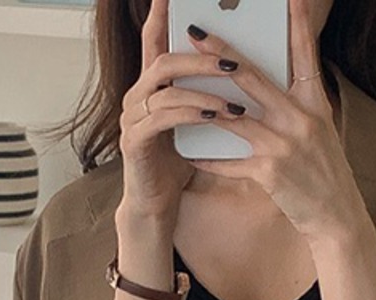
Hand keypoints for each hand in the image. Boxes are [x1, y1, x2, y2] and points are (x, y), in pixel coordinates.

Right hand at [117, 0, 251, 222]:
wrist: (157, 205)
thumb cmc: (177, 163)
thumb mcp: (194, 123)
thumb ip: (206, 95)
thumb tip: (242, 69)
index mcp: (152, 87)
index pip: (156, 40)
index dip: (162, 14)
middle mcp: (137, 96)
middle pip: (165, 60)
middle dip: (200, 57)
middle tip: (233, 60)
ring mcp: (132, 117)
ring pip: (165, 87)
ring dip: (202, 89)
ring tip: (233, 97)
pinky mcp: (134, 140)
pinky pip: (163, 118)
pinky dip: (191, 113)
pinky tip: (213, 114)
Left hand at [183, 0, 363, 243]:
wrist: (337, 218)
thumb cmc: (325, 174)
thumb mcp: (320, 132)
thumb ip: (295, 106)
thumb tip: (262, 87)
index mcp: (315, 103)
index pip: (305, 53)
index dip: (296, 21)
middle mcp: (301, 118)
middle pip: (252, 77)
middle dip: (220, 53)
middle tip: (195, 32)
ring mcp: (284, 145)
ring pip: (234, 115)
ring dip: (203, 102)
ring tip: (179, 91)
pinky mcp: (270, 172)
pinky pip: (230, 161)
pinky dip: (208, 158)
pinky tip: (189, 154)